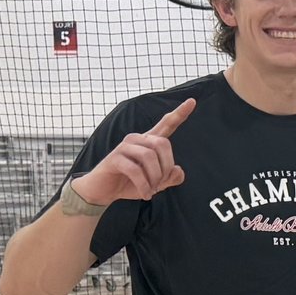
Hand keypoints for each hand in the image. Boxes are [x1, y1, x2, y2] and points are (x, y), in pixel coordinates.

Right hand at [78, 96, 193, 203]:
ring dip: (155, 178)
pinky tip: (145, 193)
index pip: (166, 124)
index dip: (179, 114)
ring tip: (151, 190)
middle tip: (160, 184)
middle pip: (163, 144)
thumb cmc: (130, 183)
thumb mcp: (156, 183)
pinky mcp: (114, 158)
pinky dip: (143, 185)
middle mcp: (137, 140)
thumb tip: (177, 170)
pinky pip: (135, 170)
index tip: (192, 101)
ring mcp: (124, 147)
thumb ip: (171, 177)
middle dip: (166, 168)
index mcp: (149, 142)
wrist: (103, 192)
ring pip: (149, 157)